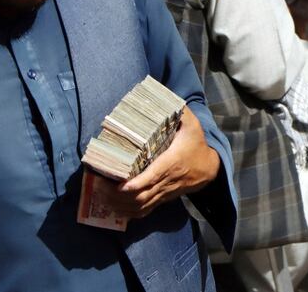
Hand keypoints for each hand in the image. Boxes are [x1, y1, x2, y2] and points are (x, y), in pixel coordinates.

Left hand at [104, 106, 220, 218]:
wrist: (210, 168)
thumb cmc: (196, 144)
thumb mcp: (191, 124)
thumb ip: (178, 111)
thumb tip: (161, 94)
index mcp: (171, 163)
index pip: (150, 178)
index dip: (132, 185)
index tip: (116, 184)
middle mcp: (166, 182)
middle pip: (140, 196)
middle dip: (116, 196)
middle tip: (96, 186)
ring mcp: (164, 193)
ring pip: (140, 206)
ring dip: (118, 205)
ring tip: (99, 196)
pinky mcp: (162, 199)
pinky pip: (144, 211)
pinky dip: (127, 213)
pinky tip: (112, 208)